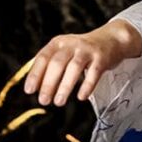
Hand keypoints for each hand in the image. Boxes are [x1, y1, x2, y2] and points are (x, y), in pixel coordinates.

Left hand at [23, 20, 140, 106]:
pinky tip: (81, 97)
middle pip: (57, 63)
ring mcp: (87, 50)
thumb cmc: (82, 52)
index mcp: (58, 43)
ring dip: (65, 86)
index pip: (43, 57)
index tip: (29, 91)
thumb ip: (50, 66)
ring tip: (59, 102)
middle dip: (48, 83)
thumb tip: (36, 89)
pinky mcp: (101, 58)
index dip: (35, 74)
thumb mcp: (64, 52)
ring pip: (74, 67)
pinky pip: (94, 72)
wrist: (111, 39)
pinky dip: (87, 85)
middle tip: (44, 101)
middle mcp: (72, 44)